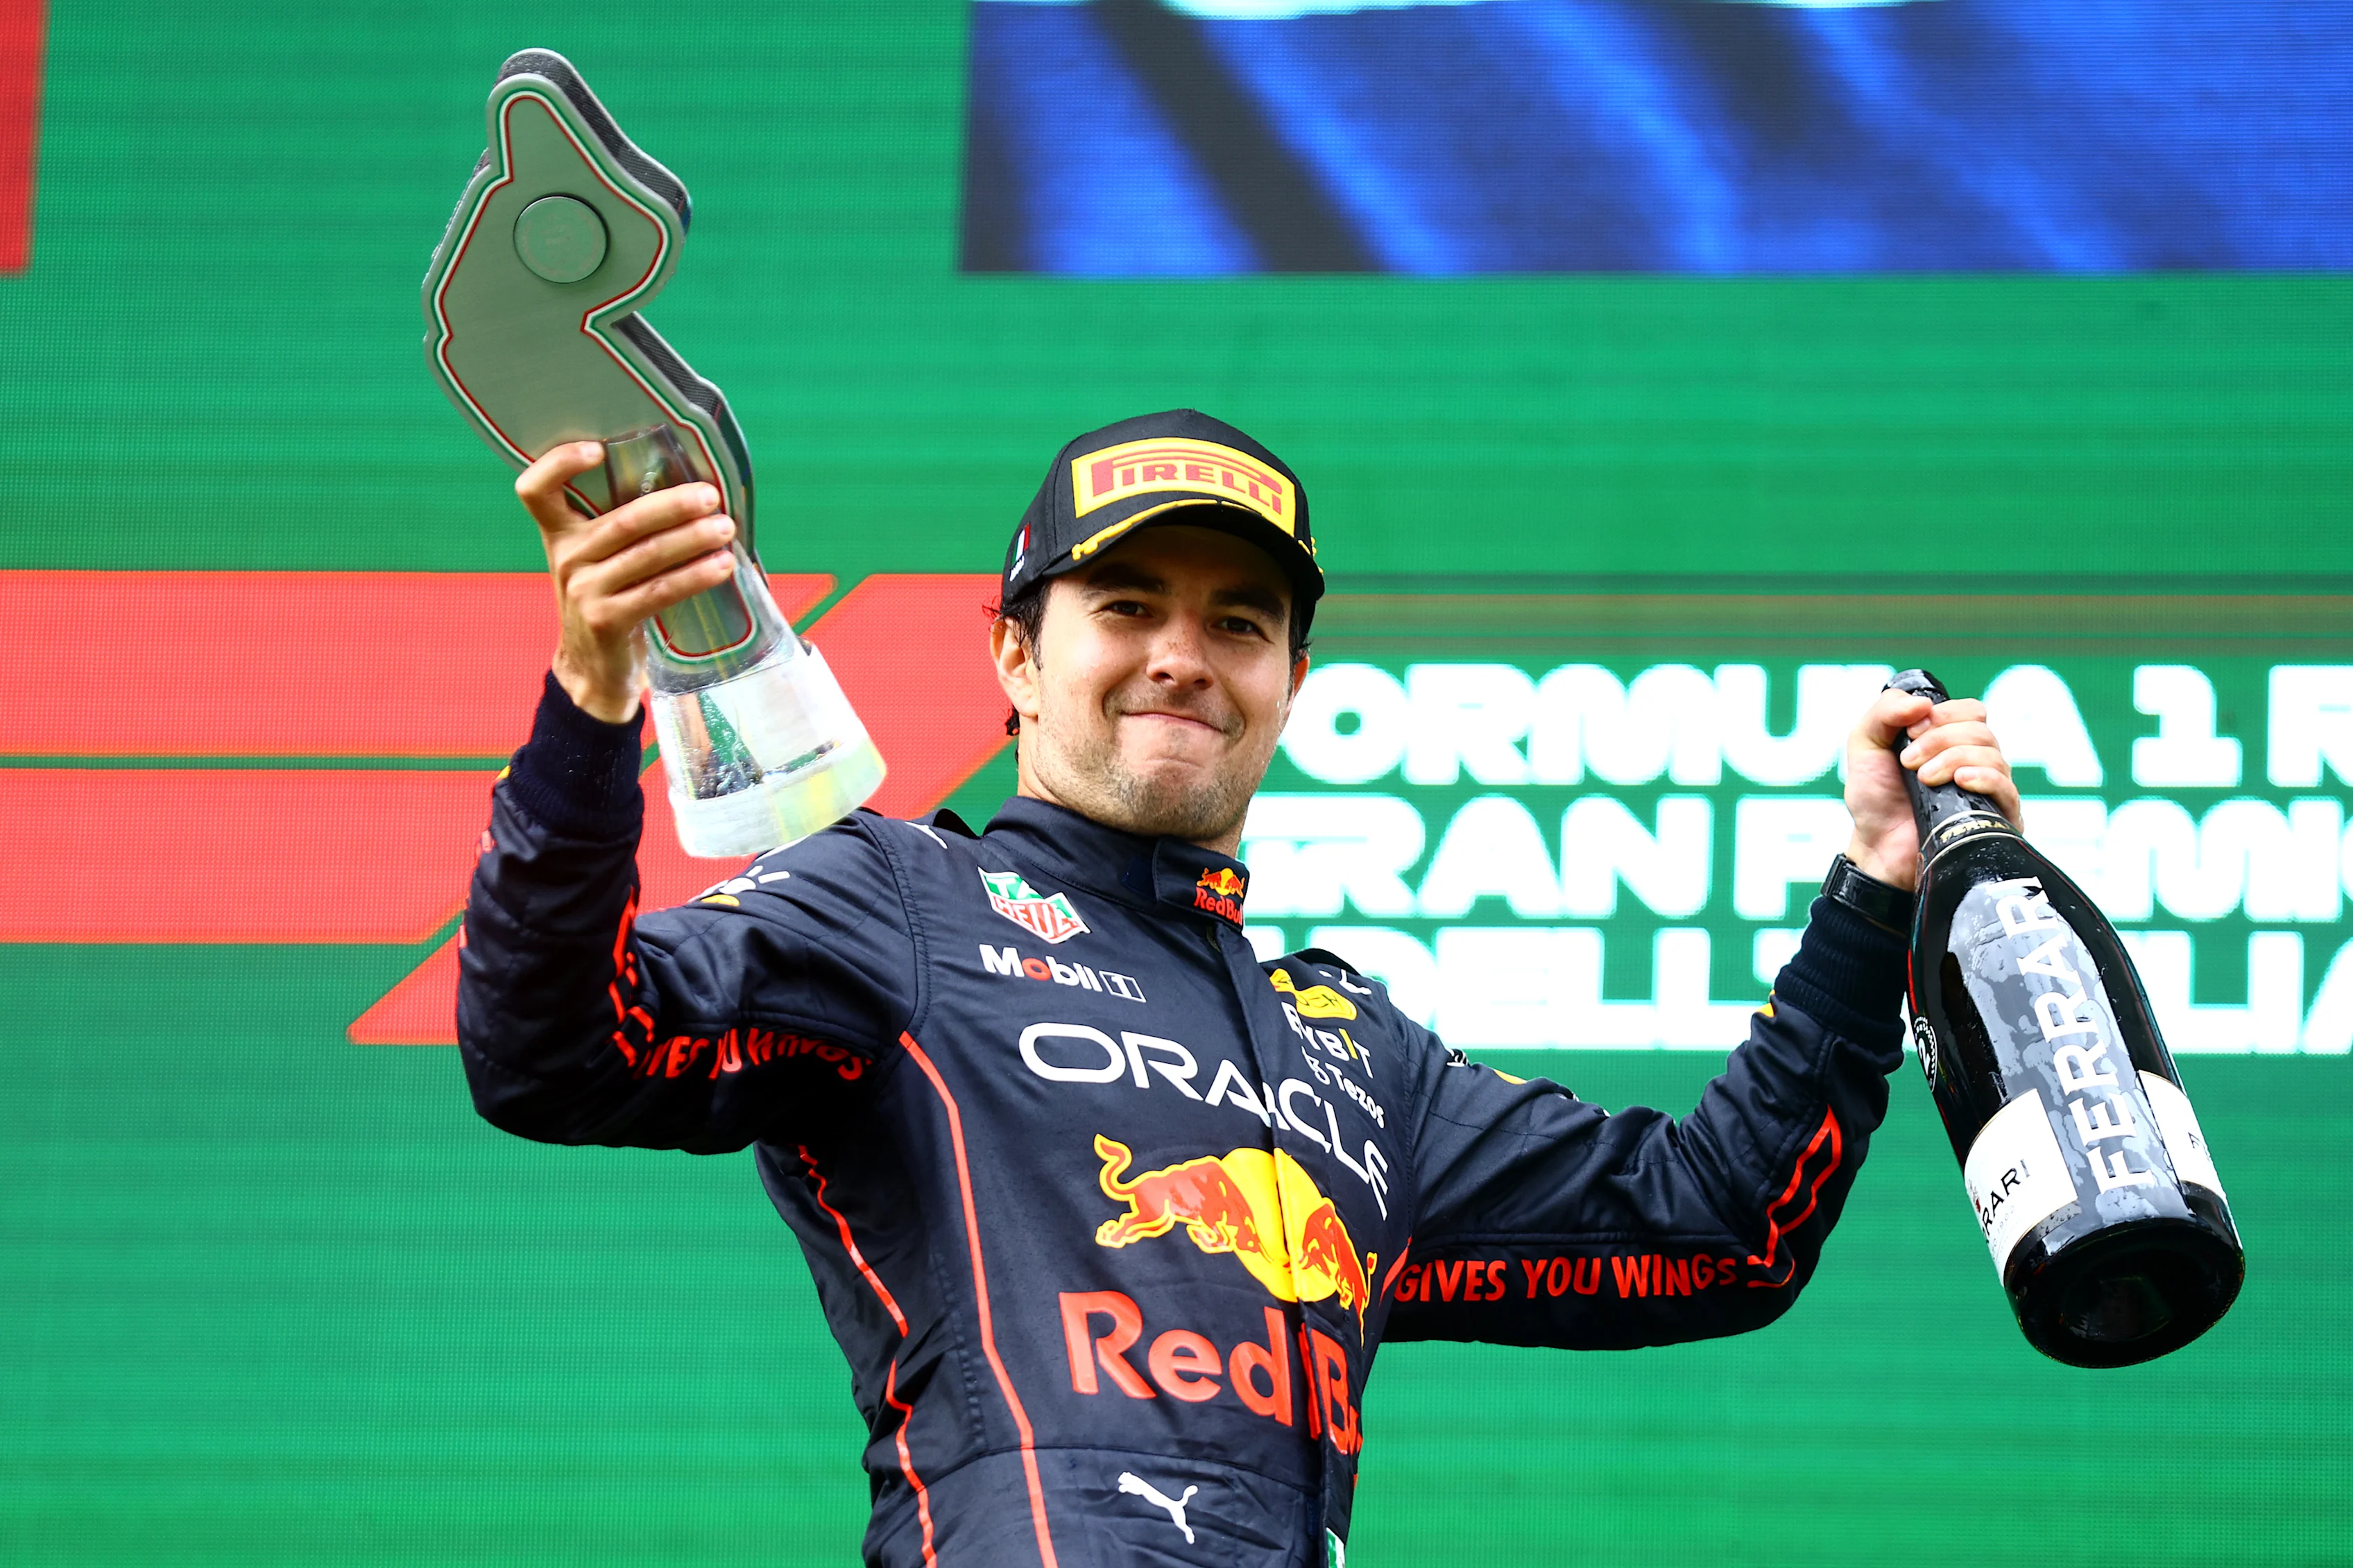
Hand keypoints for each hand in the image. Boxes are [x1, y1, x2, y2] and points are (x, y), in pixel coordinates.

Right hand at [516, 442, 739, 722]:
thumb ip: (623, 529)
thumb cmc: (609, 599)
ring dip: (693, 539)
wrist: (593, 668)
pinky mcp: (606, 620)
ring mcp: (583, 591)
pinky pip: (658, 591)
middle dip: (672, 505)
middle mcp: (565, 558)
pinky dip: (695, 576)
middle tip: (710, 495)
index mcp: (559, 534)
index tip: (597, 449)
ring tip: (727, 529)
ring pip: (646, 555)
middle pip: (621, 521)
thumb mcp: (600, 560)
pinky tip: (722, 566)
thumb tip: (690, 491)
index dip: (559, 463)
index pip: (535, 491)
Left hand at [1842, 687, 2022, 891]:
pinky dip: (1983, 777)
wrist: (1877, 847)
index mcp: (1951, 740)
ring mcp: (1988, 788)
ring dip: (1953, 758)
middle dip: (1940, 739)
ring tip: (1923, 779)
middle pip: (1980, 729)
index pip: (1970, 711)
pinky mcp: (1996, 816)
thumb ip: (1885, 711)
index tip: (1910, 733)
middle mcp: (1975, 760)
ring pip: (1992, 753)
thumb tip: (1923, 702)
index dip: (1942, 715)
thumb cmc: (1874, 798)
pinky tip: (1961, 781)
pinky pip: (2005, 786)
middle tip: (1909, 762)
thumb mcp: (1865, 744)